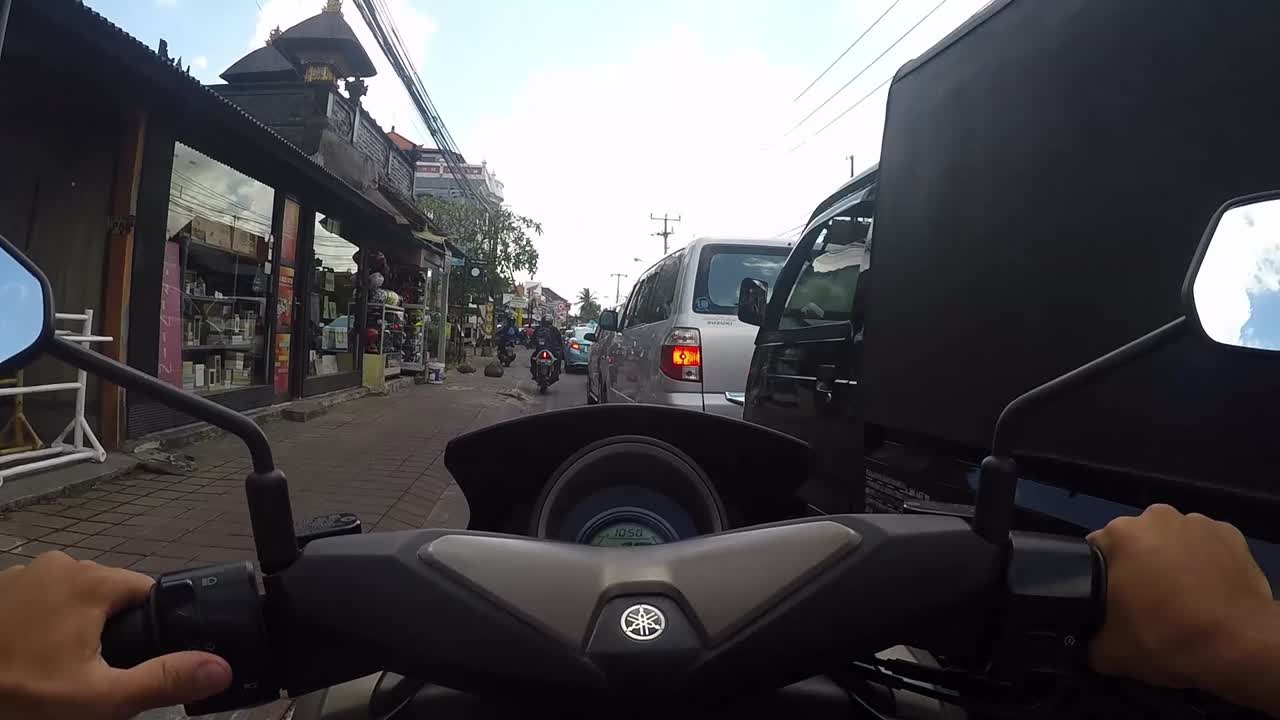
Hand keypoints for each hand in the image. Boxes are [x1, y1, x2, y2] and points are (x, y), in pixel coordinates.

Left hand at [0, 551, 231, 719]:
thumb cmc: (23, 696)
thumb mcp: (100, 699)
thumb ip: (164, 679)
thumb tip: (221, 667)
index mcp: (90, 580)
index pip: (148, 592)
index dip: (149, 630)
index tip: (130, 664)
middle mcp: (57, 564)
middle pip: (109, 596)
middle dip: (107, 634)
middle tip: (87, 678)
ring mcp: (20, 576)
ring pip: (72, 601)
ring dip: (72, 631)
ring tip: (52, 673)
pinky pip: (36, 605)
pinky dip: (38, 629)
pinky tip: (25, 662)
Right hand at [1088, 504, 1278, 705]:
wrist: (1240, 645)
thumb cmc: (1167, 638)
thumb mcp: (1109, 653)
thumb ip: (1087, 640)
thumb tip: (1084, 640)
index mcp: (1119, 534)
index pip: (1096, 550)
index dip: (1102, 578)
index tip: (1114, 603)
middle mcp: (1156, 516)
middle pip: (1136, 540)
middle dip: (1138, 564)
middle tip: (1148, 603)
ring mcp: (1198, 522)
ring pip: (1172, 540)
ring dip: (1171, 560)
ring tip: (1184, 597)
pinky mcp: (1232, 534)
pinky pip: (1207, 545)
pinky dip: (1205, 562)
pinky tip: (1210, 590)